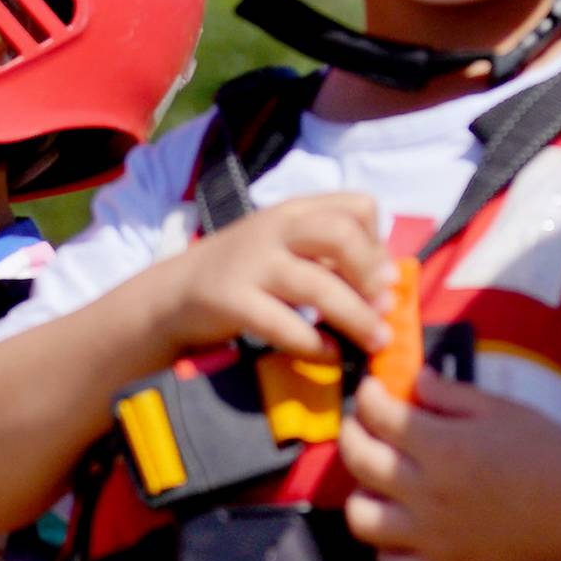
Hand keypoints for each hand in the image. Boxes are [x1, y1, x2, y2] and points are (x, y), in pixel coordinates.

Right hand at [155, 196, 395, 362]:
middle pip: (340, 235)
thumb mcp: (284, 248)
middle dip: (371, 274)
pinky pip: (285, 324)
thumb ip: (328, 255)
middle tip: (383, 306)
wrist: (172, 294)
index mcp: (294, 211)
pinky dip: (316, 344)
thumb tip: (388, 283)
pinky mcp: (232, 300)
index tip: (381, 275)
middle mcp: (274, 229)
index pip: (355, 206)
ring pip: (319, 286)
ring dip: (356, 317)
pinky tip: (330, 355)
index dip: (378, 240)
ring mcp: (251, 263)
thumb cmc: (243, 273)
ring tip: (376, 341)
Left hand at [339, 367, 560, 560]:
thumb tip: (411, 380)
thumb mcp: (500, 409)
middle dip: (353, 434)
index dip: (368, 396)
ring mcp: (433, 536)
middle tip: (366, 426)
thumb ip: (449, 395)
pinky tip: (400, 529)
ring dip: (362, 494)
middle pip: (359, 461)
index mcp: (444, 447)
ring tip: (380, 481)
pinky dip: (386, 550)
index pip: (379, 416)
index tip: (373, 391)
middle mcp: (429, 492)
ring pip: (362, 519)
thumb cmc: (548, 452)